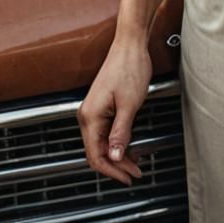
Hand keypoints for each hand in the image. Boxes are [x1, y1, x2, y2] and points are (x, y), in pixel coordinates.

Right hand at [78, 38, 152, 185]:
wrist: (130, 45)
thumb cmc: (130, 67)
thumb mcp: (129, 104)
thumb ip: (121, 133)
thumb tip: (115, 156)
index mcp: (90, 116)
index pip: (96, 155)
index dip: (112, 170)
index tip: (127, 177)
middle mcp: (88, 115)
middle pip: (98, 151)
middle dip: (116, 165)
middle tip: (135, 172)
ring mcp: (94, 110)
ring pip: (102, 142)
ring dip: (118, 154)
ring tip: (135, 163)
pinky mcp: (102, 106)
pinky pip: (106, 131)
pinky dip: (117, 142)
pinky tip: (129, 147)